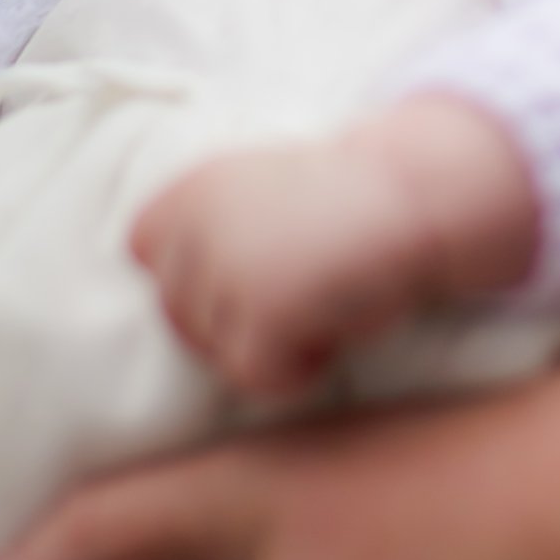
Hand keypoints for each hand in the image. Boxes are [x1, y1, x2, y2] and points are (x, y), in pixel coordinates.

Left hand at [131, 94, 539, 397]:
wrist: (416, 189)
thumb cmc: (356, 193)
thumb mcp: (268, 184)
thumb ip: (218, 223)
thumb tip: (176, 290)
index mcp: (195, 183)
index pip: (143, 246)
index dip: (190, 273)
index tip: (246, 274)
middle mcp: (195, 225)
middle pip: (177, 313)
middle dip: (230, 320)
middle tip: (297, 299)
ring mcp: (222, 273)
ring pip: (216, 352)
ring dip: (266, 345)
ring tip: (321, 306)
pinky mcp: (257, 317)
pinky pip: (258, 376)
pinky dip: (297, 369)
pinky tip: (334, 333)